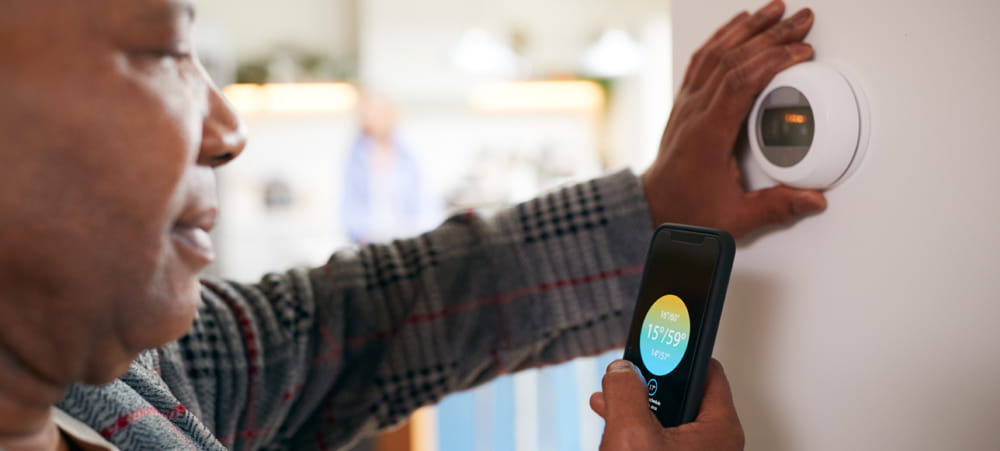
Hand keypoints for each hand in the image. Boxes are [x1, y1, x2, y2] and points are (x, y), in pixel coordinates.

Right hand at [590, 359, 743, 449]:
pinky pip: (659, 437)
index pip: (707, 369)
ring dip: (638, 406)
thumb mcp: (631, 433)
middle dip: (650, 381)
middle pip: (683, 392)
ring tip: (614, 399)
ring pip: (667, 417)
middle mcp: (713, 442)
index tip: (660, 336)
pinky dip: (637, 428)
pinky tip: (614, 426)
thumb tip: (621, 370)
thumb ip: (625, 391)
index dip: (679, 351)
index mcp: (720, 429)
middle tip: (629, 373)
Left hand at [642, 0, 825, 238]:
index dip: (772, 61)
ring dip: (748, 27)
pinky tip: (740, 23)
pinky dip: (724, 36)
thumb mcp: (735, 218)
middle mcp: (694, 111)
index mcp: (708, 134)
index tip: (802, 52)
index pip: (740, 83)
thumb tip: (814, 200)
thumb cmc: (687, 211)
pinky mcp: (686, 101)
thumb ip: (776, 208)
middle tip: (803, 20)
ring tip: (777, 10)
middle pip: (732, 59)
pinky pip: (702, 59)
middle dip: (771, 34)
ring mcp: (687, 103)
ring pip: (715, 52)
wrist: (652, 209)